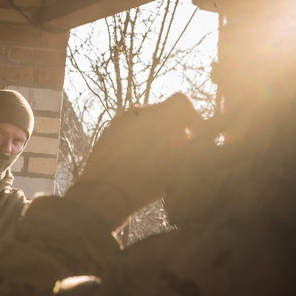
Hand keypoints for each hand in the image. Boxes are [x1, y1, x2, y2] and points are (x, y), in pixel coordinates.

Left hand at [70, 93, 200, 228]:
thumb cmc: (144, 183)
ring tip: (155, 158)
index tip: (192, 134)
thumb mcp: (175, 167)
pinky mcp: (108, 131)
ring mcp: (120, 121)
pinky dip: (139, 138)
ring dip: (155, 133)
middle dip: (172, 128)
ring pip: (146, 120)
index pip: (180, 101)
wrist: (103, 194)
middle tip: (174, 151)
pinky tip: (137, 159)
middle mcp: (137, 113)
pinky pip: (130, 128)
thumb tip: (190, 138)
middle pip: (163, 112)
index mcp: (157, 117)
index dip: (191, 117)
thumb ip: (187, 147)